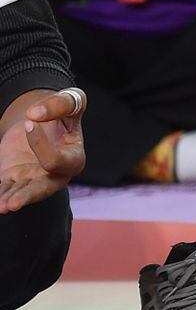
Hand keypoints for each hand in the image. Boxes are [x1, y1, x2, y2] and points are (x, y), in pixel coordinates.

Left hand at [0, 88, 85, 212]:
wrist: (44, 120)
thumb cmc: (63, 113)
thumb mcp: (71, 102)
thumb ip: (59, 104)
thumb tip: (35, 115)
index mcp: (73, 159)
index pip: (55, 160)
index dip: (40, 143)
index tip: (29, 122)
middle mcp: (55, 175)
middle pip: (42, 189)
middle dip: (27, 197)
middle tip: (14, 204)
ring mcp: (34, 179)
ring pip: (21, 193)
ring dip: (9, 199)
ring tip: (1, 207)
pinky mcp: (15, 178)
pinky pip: (5, 188)